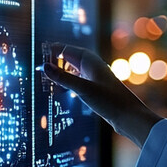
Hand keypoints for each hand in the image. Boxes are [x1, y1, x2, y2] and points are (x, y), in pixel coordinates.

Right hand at [42, 43, 161, 146]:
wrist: (129, 117)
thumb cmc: (109, 101)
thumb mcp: (82, 89)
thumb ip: (62, 78)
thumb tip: (44, 66)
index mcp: (90, 60)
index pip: (65, 49)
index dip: (51, 52)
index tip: (37, 58)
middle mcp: (91, 65)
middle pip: (68, 58)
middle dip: (54, 61)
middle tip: (38, 68)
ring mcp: (93, 77)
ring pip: (72, 69)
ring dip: (60, 72)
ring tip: (45, 77)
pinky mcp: (95, 88)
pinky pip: (77, 79)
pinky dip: (67, 81)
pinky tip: (61, 87)